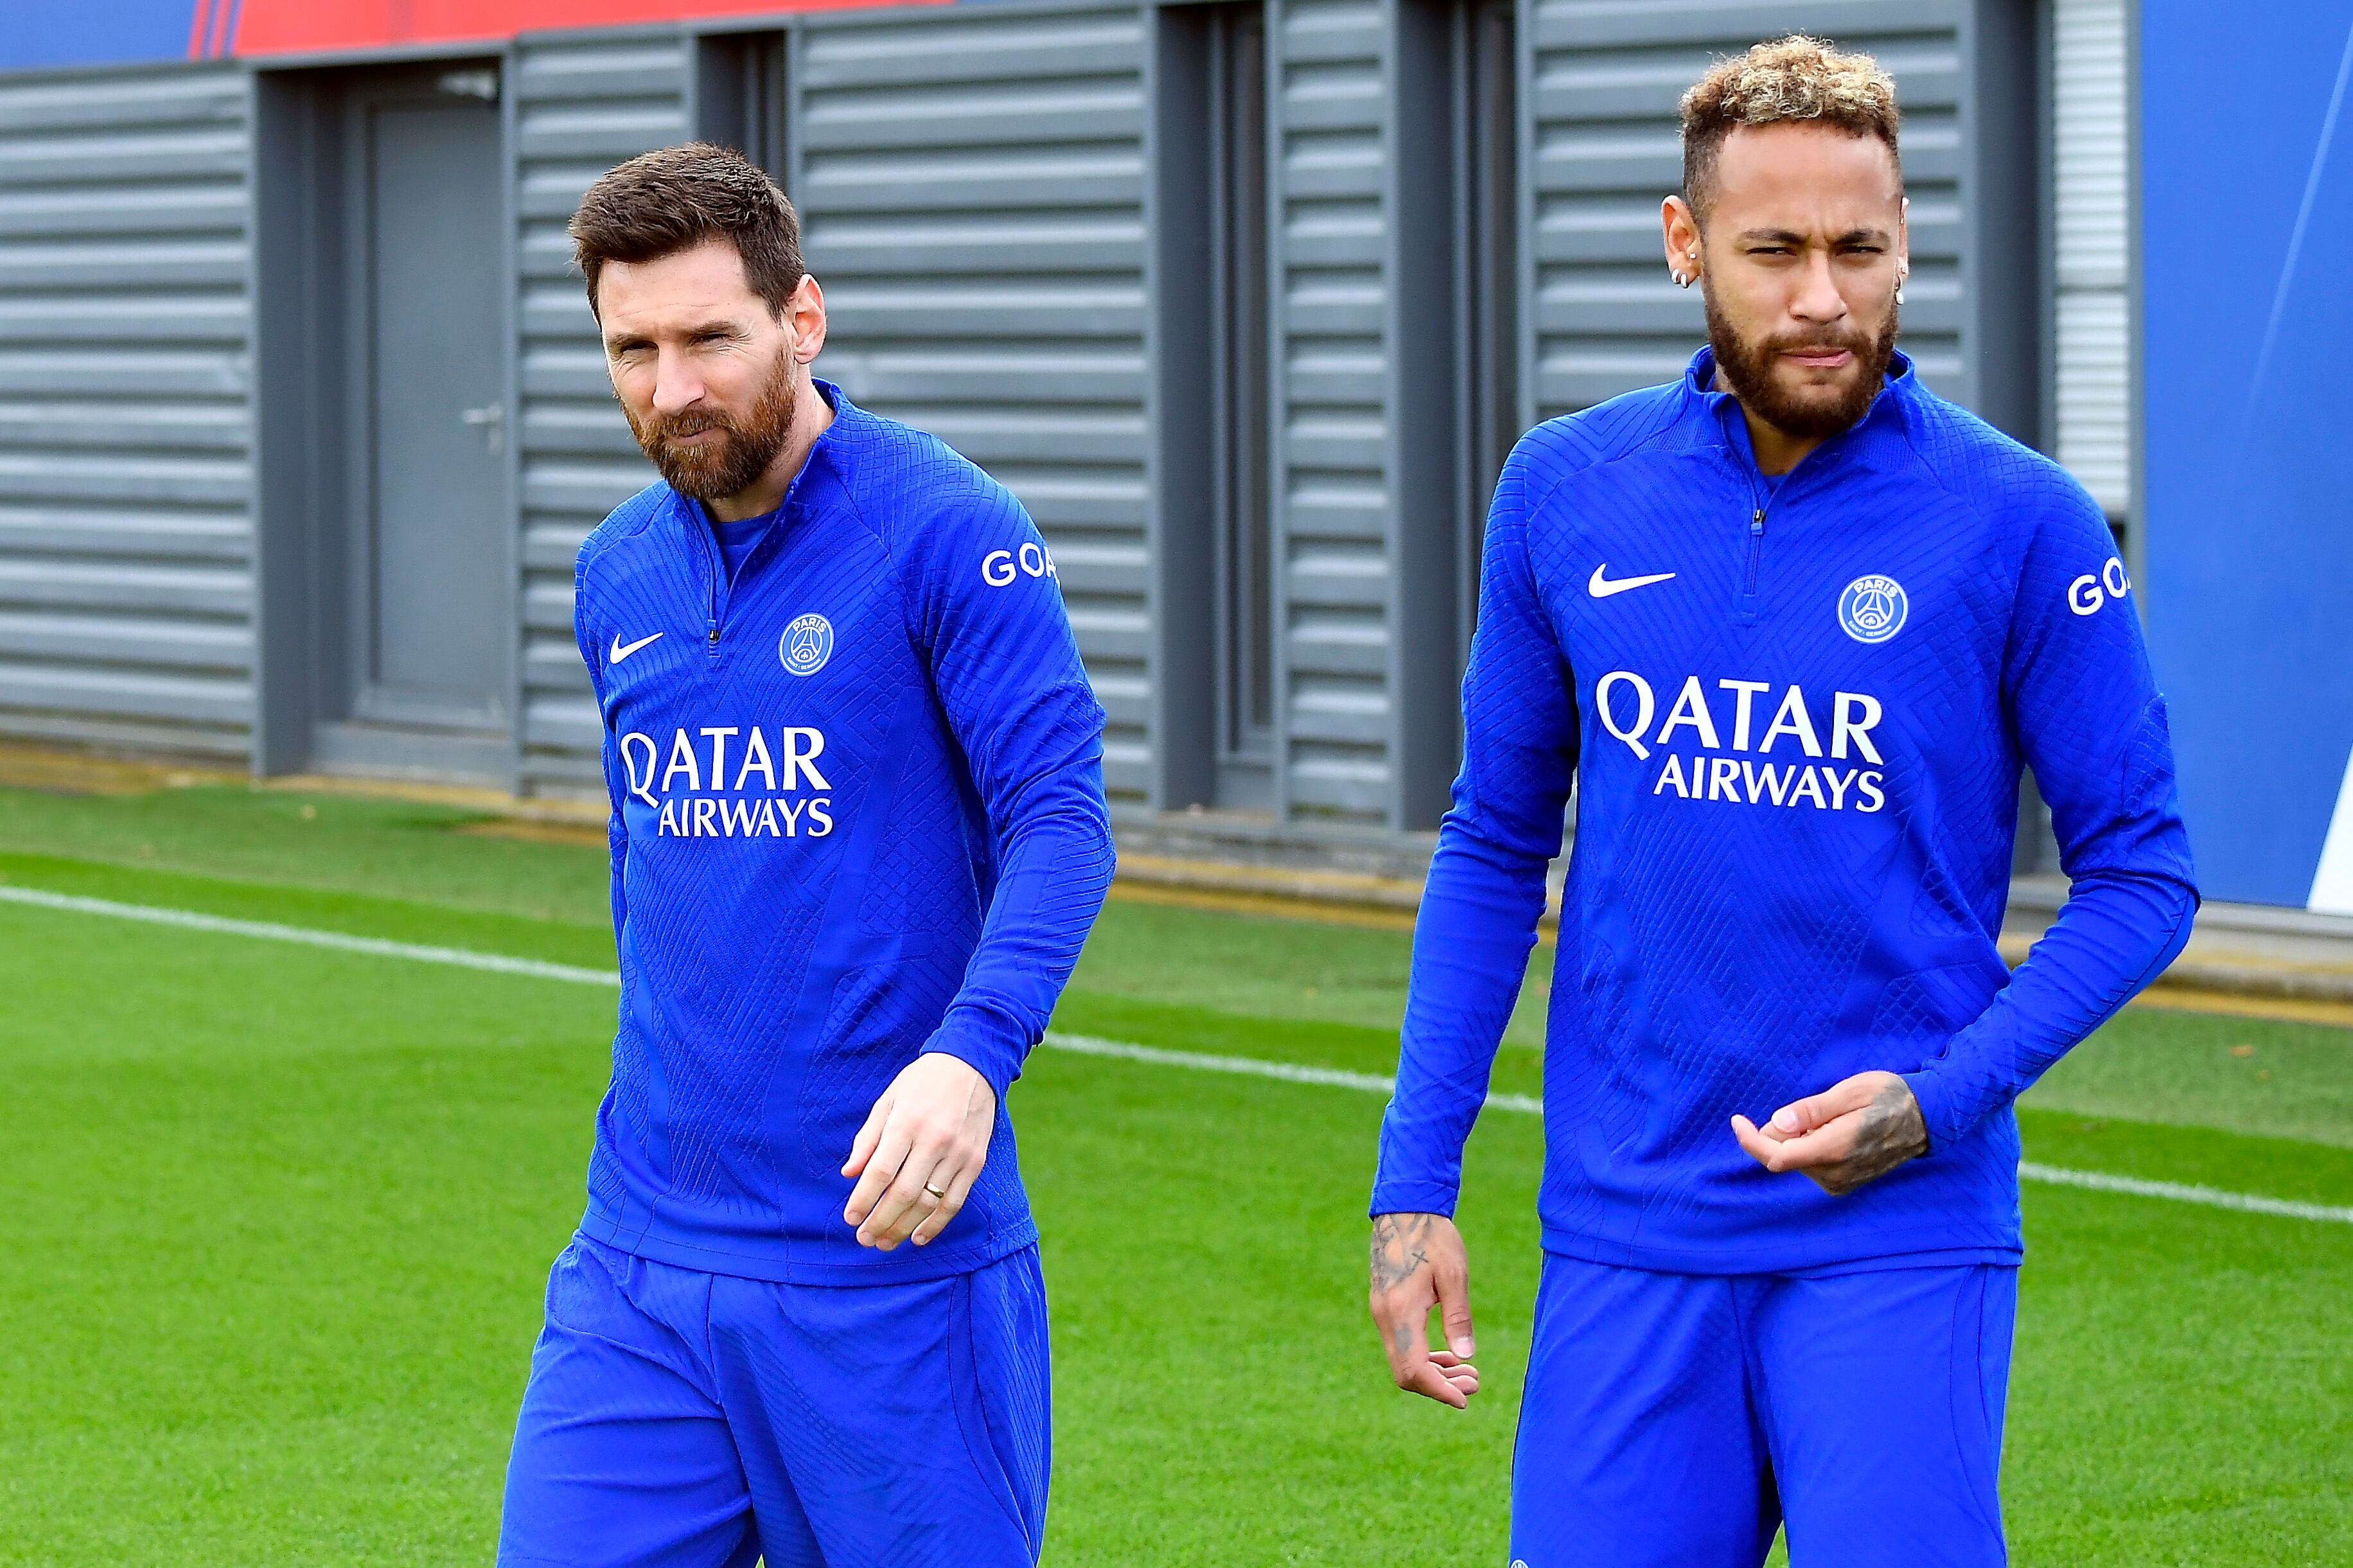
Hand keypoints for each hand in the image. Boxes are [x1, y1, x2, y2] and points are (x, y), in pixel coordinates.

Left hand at [841, 1052, 996, 1249]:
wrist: (972, 1066)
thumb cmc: (921, 1083)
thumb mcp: (887, 1100)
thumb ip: (868, 1139)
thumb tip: (849, 1174)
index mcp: (907, 1122)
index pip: (881, 1171)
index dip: (863, 1199)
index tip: (849, 1218)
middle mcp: (934, 1140)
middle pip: (903, 1193)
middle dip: (880, 1221)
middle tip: (863, 1238)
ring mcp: (958, 1153)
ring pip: (929, 1203)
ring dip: (903, 1228)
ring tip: (884, 1242)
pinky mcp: (975, 1162)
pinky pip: (955, 1201)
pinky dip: (935, 1224)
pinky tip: (918, 1237)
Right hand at [1367, 1213, 1480, 1408]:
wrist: (1405, 1208)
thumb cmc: (1433, 1237)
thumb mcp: (1454, 1274)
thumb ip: (1458, 1316)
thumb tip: (1466, 1357)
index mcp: (1401, 1311)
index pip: (1414, 1369)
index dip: (1439, 1390)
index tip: (1465, 1400)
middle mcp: (1385, 1317)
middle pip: (1406, 1373)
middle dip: (1440, 1386)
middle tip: (1475, 1383)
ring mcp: (1382, 1313)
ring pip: (1402, 1361)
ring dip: (1434, 1373)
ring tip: (1468, 1373)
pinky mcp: (1385, 1307)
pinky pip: (1401, 1345)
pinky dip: (1423, 1357)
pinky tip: (1447, 1354)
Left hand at [1731, 1069, 1927, 1195]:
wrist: (1927, 1118)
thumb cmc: (1888, 1096)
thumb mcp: (1849, 1091)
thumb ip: (1812, 1110)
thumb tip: (1777, 1123)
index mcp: (1834, 1150)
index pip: (1777, 1157)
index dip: (1751, 1140)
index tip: (1737, 1119)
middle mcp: (1835, 1174)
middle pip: (1782, 1159)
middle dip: (1776, 1133)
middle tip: (1801, 1108)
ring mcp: (1841, 1183)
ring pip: (1796, 1162)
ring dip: (1795, 1140)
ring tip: (1827, 1118)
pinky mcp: (1844, 1184)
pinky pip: (1811, 1167)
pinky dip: (1807, 1147)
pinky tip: (1828, 1130)